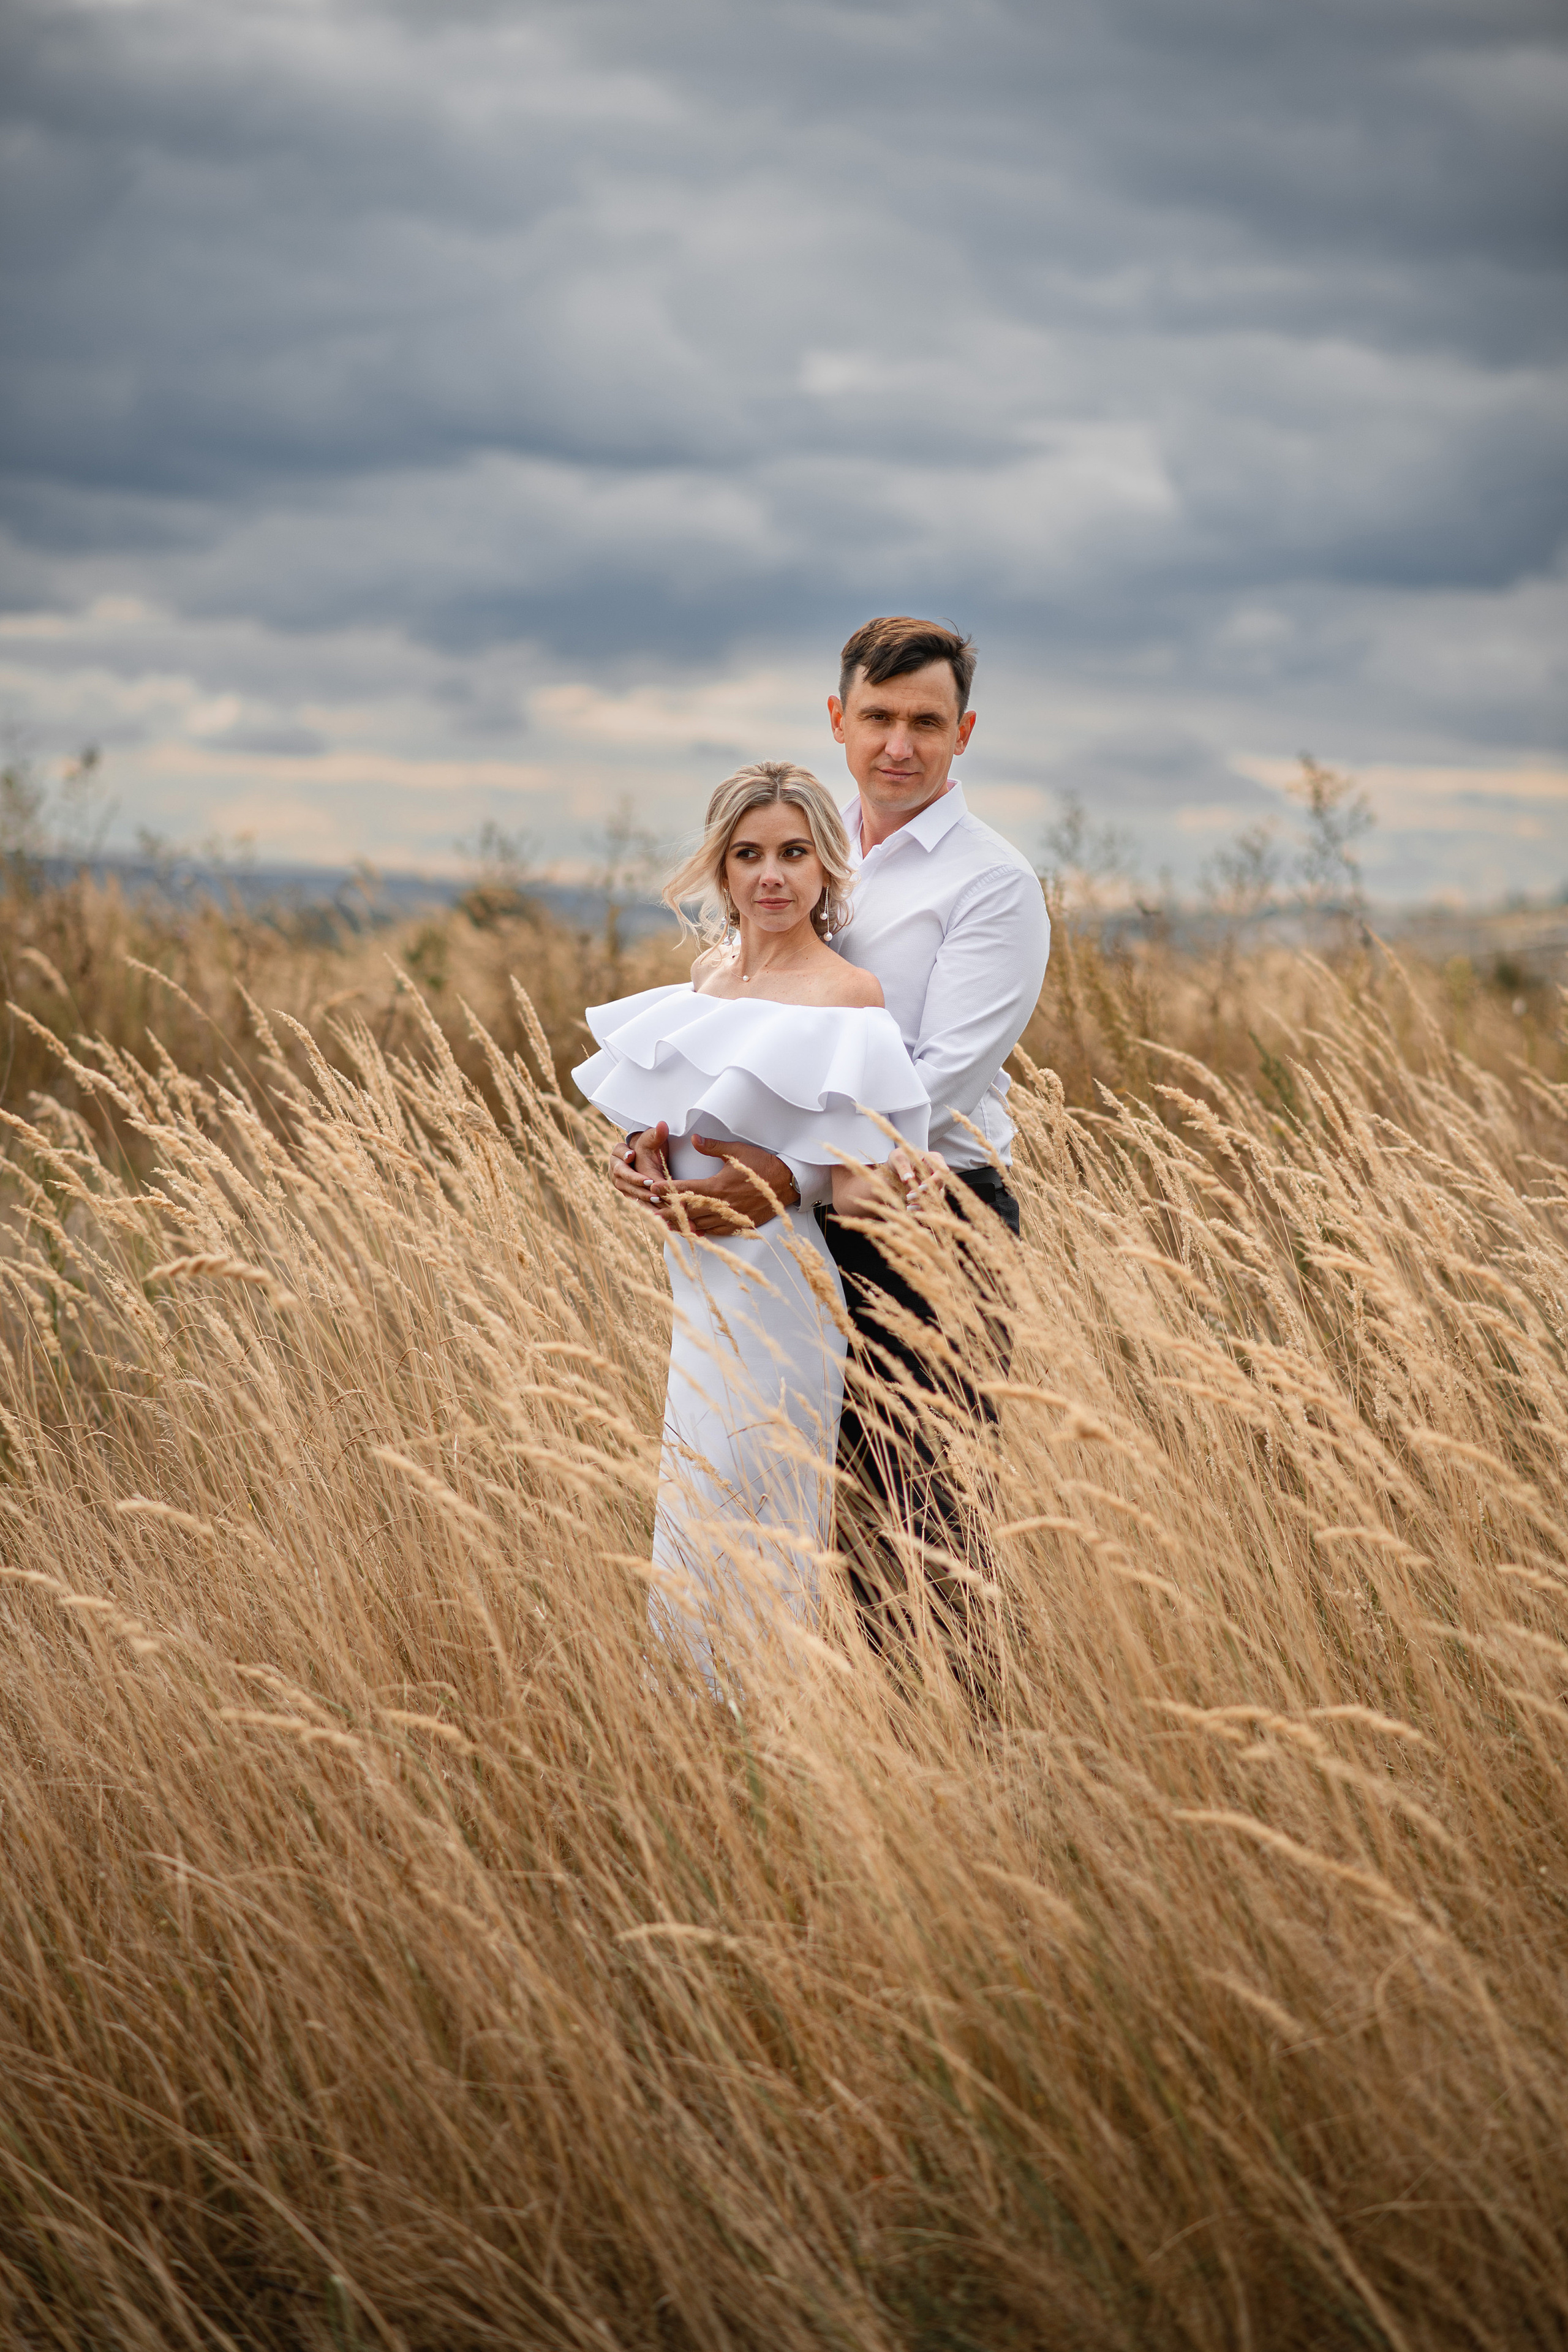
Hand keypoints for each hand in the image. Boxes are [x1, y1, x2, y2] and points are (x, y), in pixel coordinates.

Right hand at [609, 1121, 669, 1207]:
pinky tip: (658, 1213)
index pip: (620, 1160)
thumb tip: (662, 1125)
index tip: (633, 1159)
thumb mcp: (651, 1138)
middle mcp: (615, 1170)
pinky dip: (647, 1207)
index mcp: (616, 1155)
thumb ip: (656, 1133)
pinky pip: (637, 1202)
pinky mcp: (629, 1194)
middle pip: (624, 1180)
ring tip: (657, 1200)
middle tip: (651, 1185)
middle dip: (637, 1184)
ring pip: (630, 1192)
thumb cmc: (647, 1145)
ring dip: (642, 1197)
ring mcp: (621, 1184)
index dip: (626, 1160)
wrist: (644, 1156)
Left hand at [652, 1135, 796, 1235]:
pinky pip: (715, 1231)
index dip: (668, 1190)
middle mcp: (720, 1205)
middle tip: (652, 1213)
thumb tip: (694, 1139)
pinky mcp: (738, 1224)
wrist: (787, 1184)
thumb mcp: (737, 1152)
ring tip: (665, 1225)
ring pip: (700, 1224)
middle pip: (688, 1211)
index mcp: (717, 1187)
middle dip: (669, 1212)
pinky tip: (692, 1231)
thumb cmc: (762, 1166)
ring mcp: (729, 1217)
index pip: (686, 1190)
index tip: (653, 1190)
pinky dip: (702, 1231)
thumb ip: (713, 1148)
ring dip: (681, 1224)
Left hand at [891, 1147, 946, 1206]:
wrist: (894, 1168)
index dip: (934, 1181)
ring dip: (924, 1203)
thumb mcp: (898, 1159)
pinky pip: (930, 1203)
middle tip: (909, 1196)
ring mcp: (936, 1184)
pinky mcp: (931, 1194)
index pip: (942, 1171)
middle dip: (926, 1193)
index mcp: (935, 1159)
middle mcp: (938, 1172)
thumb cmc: (899, 1158)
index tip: (920, 1188)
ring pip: (937, 1197)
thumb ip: (903, 1167)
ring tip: (909, 1207)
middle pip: (940, 1186)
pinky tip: (910, 1209)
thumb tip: (908, 1179)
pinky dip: (921, 1207)